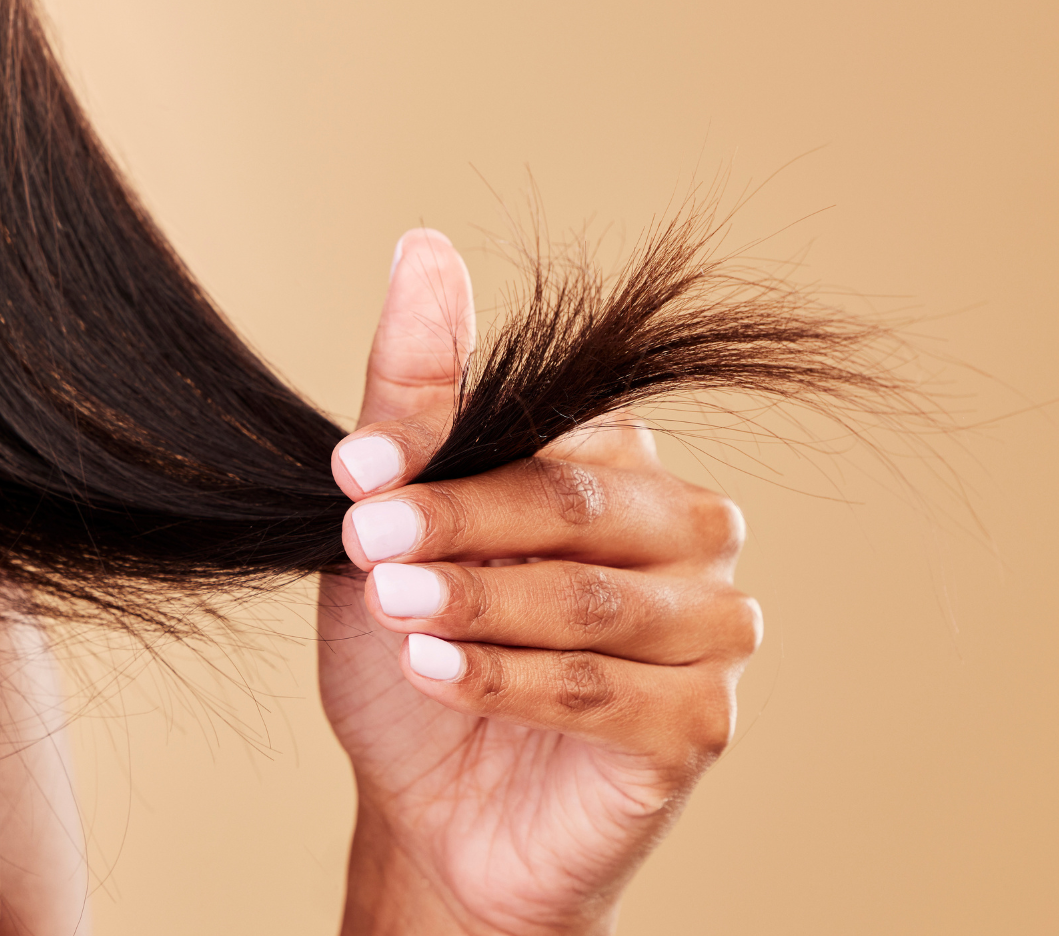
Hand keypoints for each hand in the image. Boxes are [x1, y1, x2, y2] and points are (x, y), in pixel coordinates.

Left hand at [318, 230, 759, 935]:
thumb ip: (418, 399)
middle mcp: (685, 529)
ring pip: (589, 600)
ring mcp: (709, 627)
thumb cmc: (418, 646)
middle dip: (458, 525)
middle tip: (367, 547)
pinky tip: (437, 673)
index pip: (549, 432)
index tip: (350, 475)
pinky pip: (605, 691)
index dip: (444, 455)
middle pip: (576, 504)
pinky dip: (509, 681)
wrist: (429, 809)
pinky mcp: (701, 722)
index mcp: (620, 462)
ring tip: (393, 614)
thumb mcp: (392, 518)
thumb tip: (423, 248)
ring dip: (477, 603)